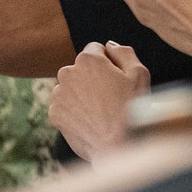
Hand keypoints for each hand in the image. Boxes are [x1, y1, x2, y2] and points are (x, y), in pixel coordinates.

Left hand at [49, 42, 148, 162]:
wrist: (117, 145)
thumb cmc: (132, 108)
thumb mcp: (138, 73)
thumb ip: (123, 52)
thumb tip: (108, 45)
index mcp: (88, 60)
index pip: (95, 49)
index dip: (108, 62)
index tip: (116, 78)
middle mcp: (67, 73)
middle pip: (80, 68)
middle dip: (92, 77)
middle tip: (110, 96)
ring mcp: (58, 94)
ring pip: (71, 87)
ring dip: (81, 93)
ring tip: (100, 111)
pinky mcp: (53, 113)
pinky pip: (64, 105)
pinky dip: (74, 110)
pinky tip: (90, 120)